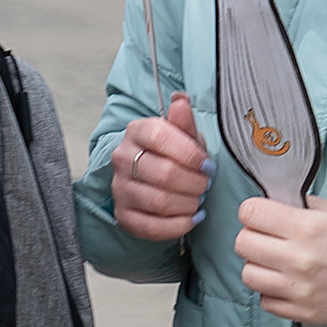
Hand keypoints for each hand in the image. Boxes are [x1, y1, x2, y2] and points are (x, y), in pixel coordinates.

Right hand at [110, 90, 210, 240]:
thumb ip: (183, 121)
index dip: (189, 153)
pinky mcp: (123, 215)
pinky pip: (151, 226)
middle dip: (194, 182)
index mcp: (137, 131)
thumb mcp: (184, 135)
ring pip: (158, 201)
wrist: (153, 178)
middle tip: (206, 184)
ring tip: (198, 200)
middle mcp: (122, 158)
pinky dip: (178, 225)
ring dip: (188, 203)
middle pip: (163, 173)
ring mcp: (120, 188)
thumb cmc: (173, 154)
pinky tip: (191, 218)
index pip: (160, 136)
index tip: (207, 164)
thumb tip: (180, 100)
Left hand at [234, 195, 326, 326]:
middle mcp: (297, 259)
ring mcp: (298, 288)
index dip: (254, 211)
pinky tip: (289, 284)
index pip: (251, 213)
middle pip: (243, 243)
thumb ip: (308, 207)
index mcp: (306, 228)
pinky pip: (266, 302)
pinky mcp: (303, 312)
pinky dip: (272, 293)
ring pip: (248, 274)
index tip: (262, 214)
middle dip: (254, 236)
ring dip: (259, 266)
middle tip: (270, 238)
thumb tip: (284, 204)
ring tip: (278, 263)